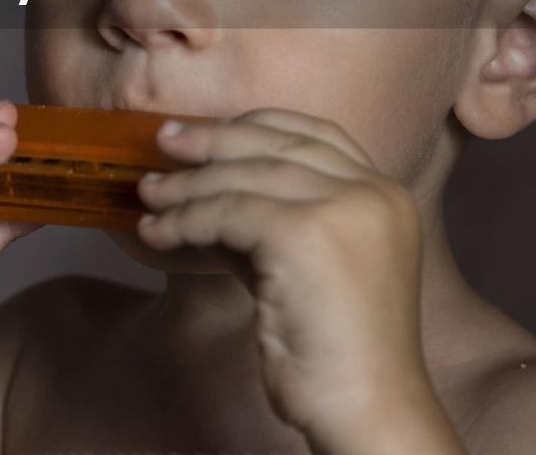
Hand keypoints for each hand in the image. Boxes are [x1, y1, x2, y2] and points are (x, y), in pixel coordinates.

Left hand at [134, 108, 432, 445]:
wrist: (367, 410)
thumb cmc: (336, 353)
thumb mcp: (303, 267)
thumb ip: (266, 223)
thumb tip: (201, 193)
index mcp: (387, 194)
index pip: (317, 133)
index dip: (258, 124)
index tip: (211, 128)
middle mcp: (373, 193)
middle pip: (278, 145)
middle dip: (213, 140)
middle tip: (164, 141)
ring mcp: (345, 210)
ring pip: (246, 176)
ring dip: (187, 185)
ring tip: (148, 194)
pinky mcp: (307, 235)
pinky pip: (227, 213)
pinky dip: (185, 220)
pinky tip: (157, 233)